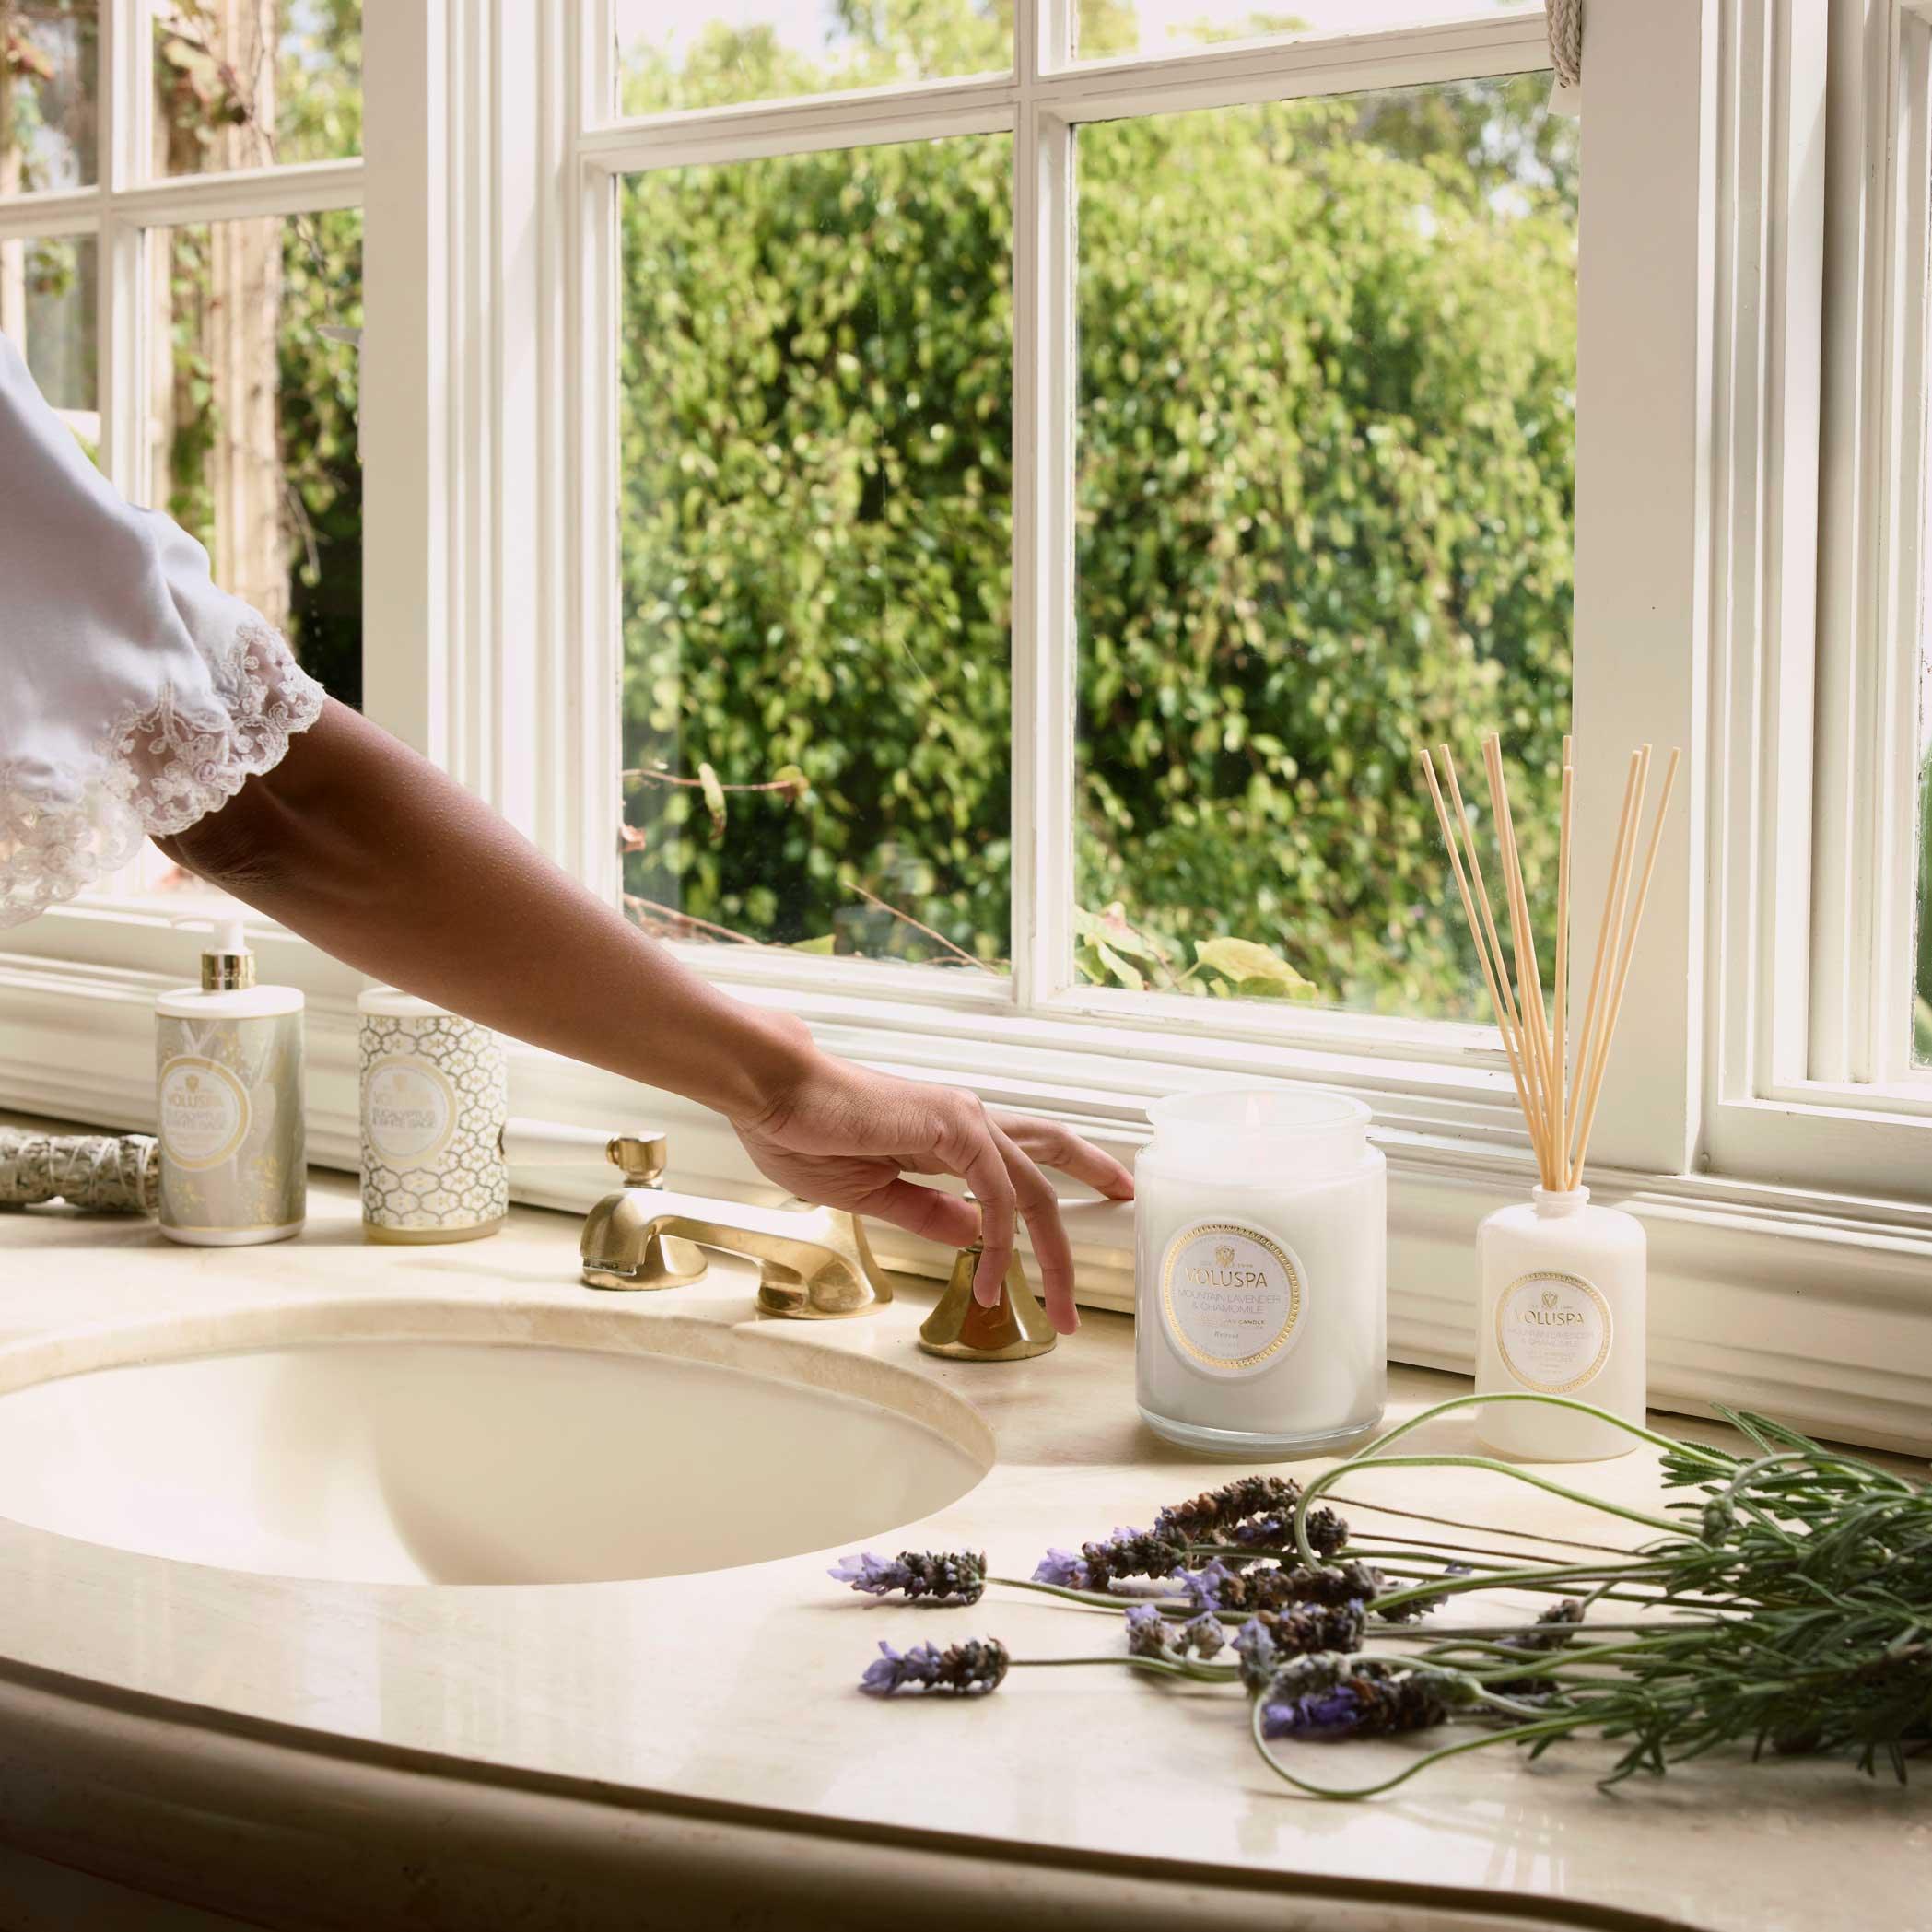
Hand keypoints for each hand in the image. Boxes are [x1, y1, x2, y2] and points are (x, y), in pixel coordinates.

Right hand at [731, 1030, 1133, 1333]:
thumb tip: (971, 1235)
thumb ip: (924, 1212)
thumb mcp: (871, 1194)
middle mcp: (966, 1121)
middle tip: (1124, 1207)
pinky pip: (995, 1196)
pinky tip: (989, 1280)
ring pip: (1035, 1187)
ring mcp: (963, 1119)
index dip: (1060, 1180)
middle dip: (1090, 1187)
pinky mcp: (952, 1127)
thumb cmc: (804, 1133)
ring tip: (1064, 1306)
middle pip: (1050, 1154)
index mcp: (946, 1134)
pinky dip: (1000, 1244)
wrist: (773, 1093)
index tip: (1084, 1213)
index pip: (1021, 1155)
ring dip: (1055, 1249)